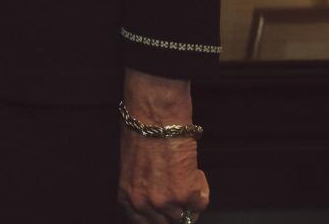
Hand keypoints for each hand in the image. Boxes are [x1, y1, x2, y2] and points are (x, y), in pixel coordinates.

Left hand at [117, 69, 208, 222]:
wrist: (154, 116)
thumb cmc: (140, 130)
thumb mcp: (132, 166)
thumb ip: (142, 186)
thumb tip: (158, 194)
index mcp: (127, 197)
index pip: (144, 223)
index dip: (159, 217)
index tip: (168, 213)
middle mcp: (144, 204)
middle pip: (167, 222)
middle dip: (177, 209)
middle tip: (183, 193)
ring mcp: (165, 202)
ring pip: (186, 215)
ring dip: (190, 198)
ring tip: (187, 174)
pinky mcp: (185, 194)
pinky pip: (201, 202)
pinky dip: (202, 188)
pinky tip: (194, 170)